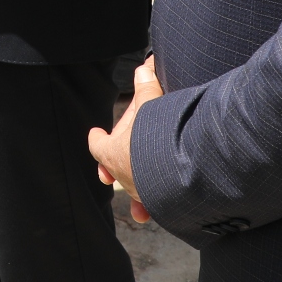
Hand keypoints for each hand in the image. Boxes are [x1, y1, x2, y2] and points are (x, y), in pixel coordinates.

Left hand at [88, 59, 161, 223]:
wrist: (186, 166)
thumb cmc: (162, 133)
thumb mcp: (153, 104)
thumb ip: (148, 88)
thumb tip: (145, 68)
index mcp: (113, 151)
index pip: (97, 145)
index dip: (97, 138)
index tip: (95, 133)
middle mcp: (123, 174)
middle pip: (116, 165)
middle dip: (117, 164)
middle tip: (114, 164)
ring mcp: (141, 190)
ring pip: (135, 188)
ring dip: (136, 187)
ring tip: (137, 202)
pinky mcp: (161, 203)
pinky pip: (153, 205)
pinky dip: (151, 206)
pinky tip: (149, 213)